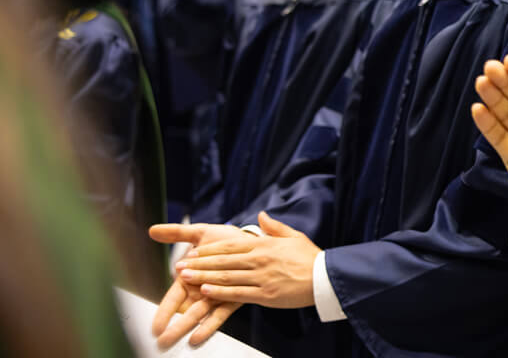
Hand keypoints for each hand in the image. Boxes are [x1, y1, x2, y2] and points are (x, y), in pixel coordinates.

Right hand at [149, 222, 247, 347]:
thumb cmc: (225, 239)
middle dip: (173, 326)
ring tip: (176, 342)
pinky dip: (209, 324)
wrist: (252, 240)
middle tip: (161, 341)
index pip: (173, 297)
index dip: (164, 310)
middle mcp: (202, 289)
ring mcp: (217, 295)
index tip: (154, 325)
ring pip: (200, 315)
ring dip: (187, 328)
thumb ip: (177, 234)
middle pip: (184, 310)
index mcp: (191, 276)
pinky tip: (198, 336)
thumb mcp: (200, 233)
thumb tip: (153, 230)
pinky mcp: (233, 297)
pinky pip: (221, 313)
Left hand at [174, 212, 320, 309]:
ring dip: (203, 277)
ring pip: (226, 277)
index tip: (193, 251)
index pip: (230, 246)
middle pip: (222, 261)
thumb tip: (261, 215)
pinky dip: (220, 292)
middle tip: (179, 265)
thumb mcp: (293, 236)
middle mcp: (260, 260)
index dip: (209, 250)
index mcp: (264, 245)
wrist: (326, 277)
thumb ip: (274, 227)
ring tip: (185, 277)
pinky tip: (206, 292)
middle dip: (198, 263)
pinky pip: (238, 293)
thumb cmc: (311, 257)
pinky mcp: (266, 294)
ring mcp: (261, 277)